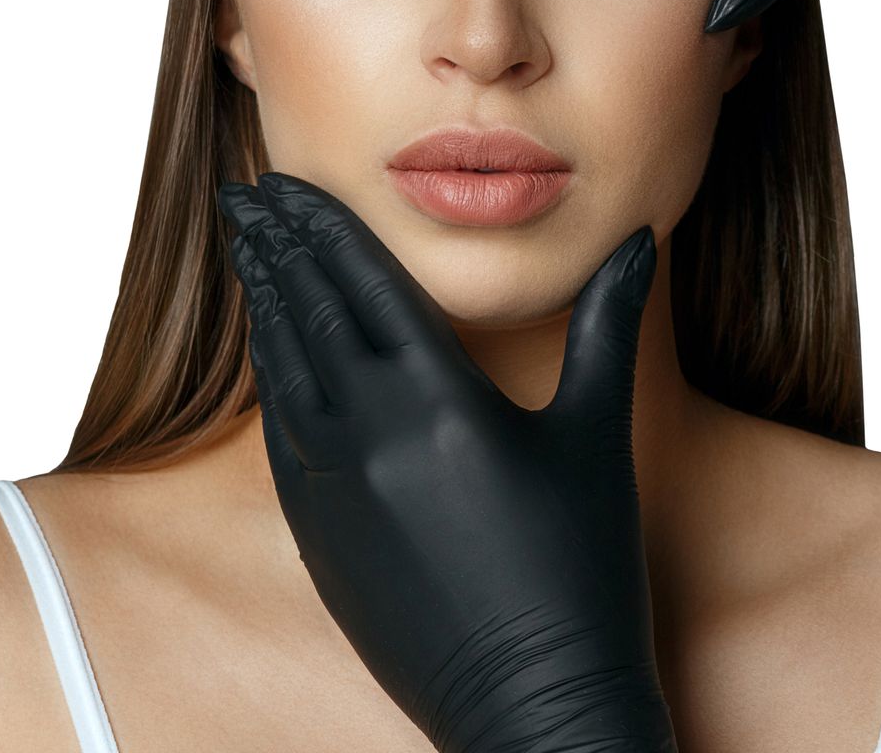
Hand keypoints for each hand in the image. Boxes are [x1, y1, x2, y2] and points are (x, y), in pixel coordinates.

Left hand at [215, 171, 676, 752]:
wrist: (530, 704)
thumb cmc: (582, 572)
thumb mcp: (593, 438)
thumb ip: (604, 328)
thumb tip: (636, 241)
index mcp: (439, 399)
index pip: (361, 280)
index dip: (319, 222)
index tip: (284, 180)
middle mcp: (370, 433)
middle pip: (307, 310)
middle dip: (275, 245)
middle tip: (243, 195)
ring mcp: (332, 485)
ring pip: (281, 367)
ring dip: (262, 300)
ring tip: (247, 250)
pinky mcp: (315, 533)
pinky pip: (279, 431)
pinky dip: (269, 375)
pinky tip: (267, 347)